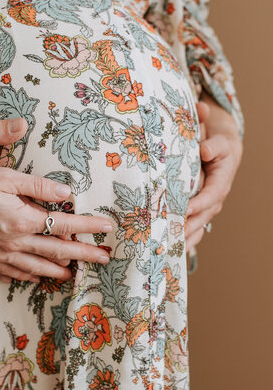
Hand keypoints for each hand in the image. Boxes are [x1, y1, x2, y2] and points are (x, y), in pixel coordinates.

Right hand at [0, 165, 112, 283]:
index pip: (64, 224)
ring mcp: (0, 255)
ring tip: (74, 275)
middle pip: (57, 252)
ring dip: (58, 272)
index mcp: (23, 220)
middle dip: (84, 255)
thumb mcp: (5, 177)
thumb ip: (38, 186)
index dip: (88, 227)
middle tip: (104, 259)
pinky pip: (12, 274)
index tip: (107, 228)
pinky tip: (34, 277)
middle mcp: (15, 242)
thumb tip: (67, 192)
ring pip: (37, 268)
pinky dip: (28, 277)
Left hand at [185, 93, 242, 249]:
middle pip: (203, 216)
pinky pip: (194, 227)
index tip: (185, 210)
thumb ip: (213, 143)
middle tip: (172, 235)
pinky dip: (185, 239)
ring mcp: (207, 206)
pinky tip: (171, 250)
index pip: (211, 195)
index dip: (199, 204)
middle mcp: (215, 197)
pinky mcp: (199, 210)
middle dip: (189, 227)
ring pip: (198, 225)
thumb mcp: (218, 139)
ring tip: (169, 249)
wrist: (221, 149)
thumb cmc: (217, 143)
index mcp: (221, 180)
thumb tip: (204, 149)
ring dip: (185, 238)